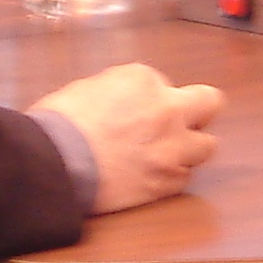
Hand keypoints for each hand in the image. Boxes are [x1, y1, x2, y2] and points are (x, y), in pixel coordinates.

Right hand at [32, 65, 225, 212]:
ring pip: (206, 146)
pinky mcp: (166, 182)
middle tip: (181, 122)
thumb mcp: (89, 87)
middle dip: (198, 111)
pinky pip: (183, 178)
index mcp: (143, 79)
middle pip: (210, 103)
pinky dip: (170, 176)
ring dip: (188, 148)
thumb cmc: (58, 125)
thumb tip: (128, 103)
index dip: (151, 99)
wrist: (53, 166)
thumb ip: (121, 90)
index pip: (165, 84)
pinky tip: (149, 176)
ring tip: (164, 154)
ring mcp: (172, 148)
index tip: (136, 111)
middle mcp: (167, 110)